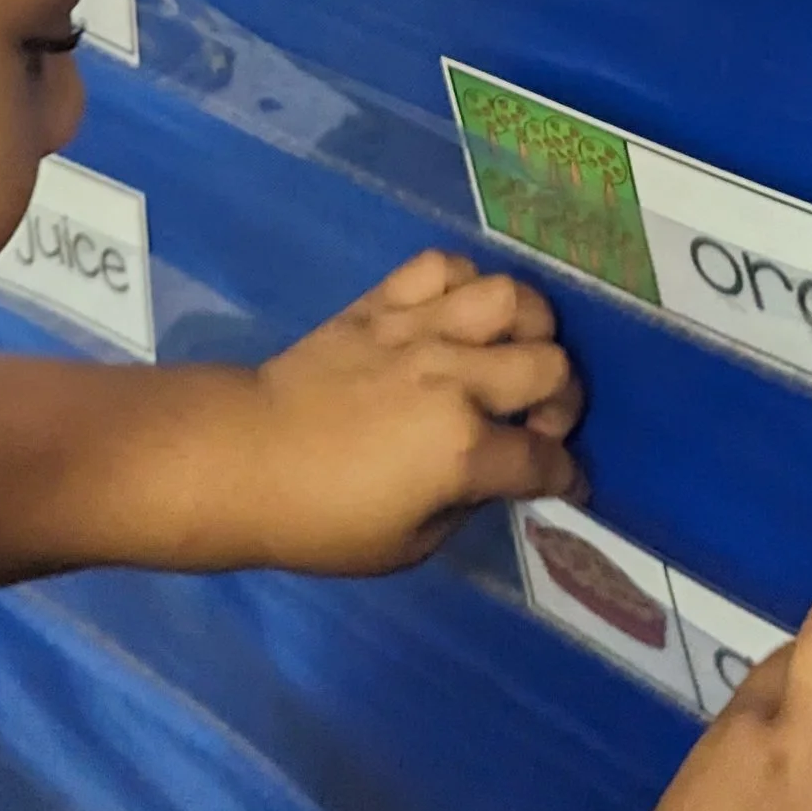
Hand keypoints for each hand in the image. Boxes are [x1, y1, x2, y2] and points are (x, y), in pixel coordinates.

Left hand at [238, 250, 584, 573]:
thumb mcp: (409, 545)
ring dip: (530, 328)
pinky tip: (459, 314)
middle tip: (540, 420)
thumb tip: (496, 472)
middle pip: (550, 367)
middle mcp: (454, 379)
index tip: (567, 481)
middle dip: (564, 401)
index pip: (545, 460)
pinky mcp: (381, 301)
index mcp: (462, 451)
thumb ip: (467, 502)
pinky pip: (441, 266)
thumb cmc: (323, 520)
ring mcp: (418, 330)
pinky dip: (464, 282)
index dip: (567, 476)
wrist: (244, 458)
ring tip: (513, 353)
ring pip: (510, 297)